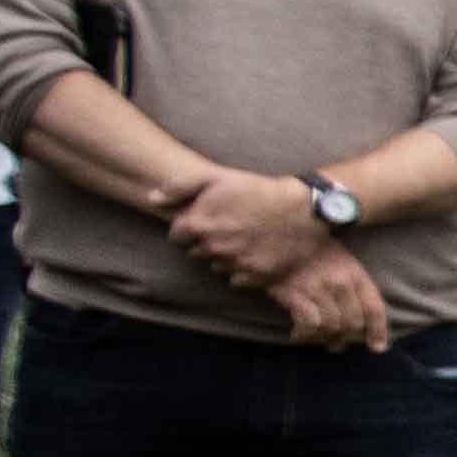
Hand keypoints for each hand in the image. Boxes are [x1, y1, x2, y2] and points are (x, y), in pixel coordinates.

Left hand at [167, 165, 324, 287]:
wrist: (304, 209)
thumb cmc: (259, 190)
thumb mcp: (217, 177)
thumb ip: (179, 187)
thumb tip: (152, 200)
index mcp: (199, 224)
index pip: (177, 237)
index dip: (189, 229)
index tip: (205, 222)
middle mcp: (213, 247)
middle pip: (195, 253)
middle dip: (206, 243)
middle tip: (227, 230)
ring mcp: (235, 264)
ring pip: (216, 267)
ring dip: (224, 257)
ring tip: (242, 241)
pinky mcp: (255, 277)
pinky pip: (236, 280)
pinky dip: (241, 270)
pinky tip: (253, 254)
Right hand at [264, 242, 388, 351]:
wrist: (276, 239)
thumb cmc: (311, 254)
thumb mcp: (341, 262)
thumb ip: (354, 287)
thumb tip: (360, 322)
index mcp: (355, 274)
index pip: (374, 309)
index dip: (378, 331)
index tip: (377, 347)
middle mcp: (340, 282)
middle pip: (352, 323)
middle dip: (345, 337)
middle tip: (336, 344)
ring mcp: (318, 288)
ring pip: (331, 326)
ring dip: (322, 337)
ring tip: (314, 338)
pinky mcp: (296, 294)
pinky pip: (309, 325)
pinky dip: (304, 334)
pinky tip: (296, 334)